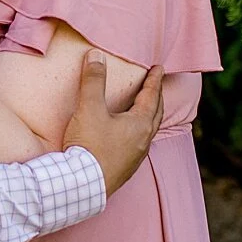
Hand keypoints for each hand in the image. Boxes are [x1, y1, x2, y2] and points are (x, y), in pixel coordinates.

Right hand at [61, 51, 165, 196]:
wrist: (83, 186)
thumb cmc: (89, 146)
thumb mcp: (89, 108)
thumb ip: (93, 80)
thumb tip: (96, 56)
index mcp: (140, 124)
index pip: (151, 96)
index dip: (154, 80)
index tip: (159, 68)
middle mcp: (143, 141)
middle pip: (156, 114)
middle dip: (157, 97)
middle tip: (156, 85)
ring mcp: (136, 157)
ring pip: (149, 131)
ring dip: (150, 116)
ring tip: (146, 108)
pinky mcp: (126, 169)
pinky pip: (139, 145)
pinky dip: (140, 133)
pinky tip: (130, 136)